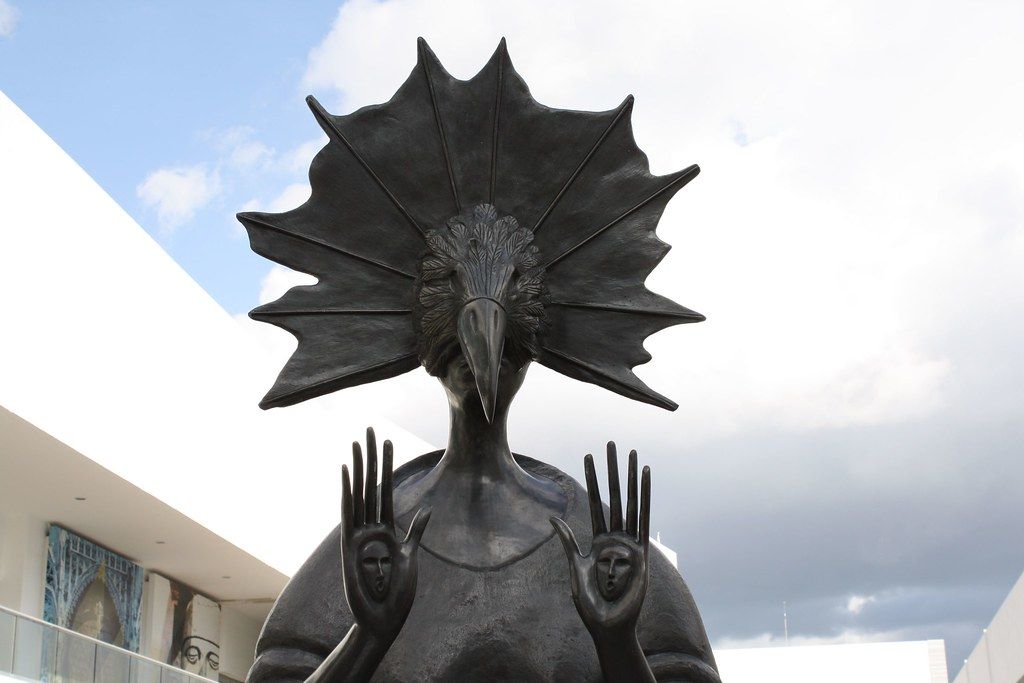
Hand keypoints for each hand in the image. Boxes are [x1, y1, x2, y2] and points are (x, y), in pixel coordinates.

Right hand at [341, 428, 430, 641]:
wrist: (383, 619)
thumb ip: (416, 532)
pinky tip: (347, 470)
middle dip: (372, 457)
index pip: (387, 490)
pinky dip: (348, 491)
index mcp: (386, 529)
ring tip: (358, 442)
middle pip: (371, 484)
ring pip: (360, 492)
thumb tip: (428, 508)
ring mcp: (358, 535)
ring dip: (359, 466)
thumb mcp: (411, 556)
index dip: (388, 465)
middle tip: (370, 429)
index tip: (388, 441)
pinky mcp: (349, 546)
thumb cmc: (396, 593)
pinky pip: (349, 513)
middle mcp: (370, 528)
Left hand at [551, 443, 650, 640]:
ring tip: (633, 454)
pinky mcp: (641, 551)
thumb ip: (568, 541)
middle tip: (612, 443)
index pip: (594, 501)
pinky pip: (643, 518)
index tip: (588, 456)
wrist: (607, 624)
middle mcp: (615, 537)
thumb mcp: (575, 567)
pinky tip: (647, 477)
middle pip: (613, 494)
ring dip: (631, 477)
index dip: (591, 479)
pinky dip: (644, 496)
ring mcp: (629, 542)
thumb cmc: (590, 603)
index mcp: (598, 540)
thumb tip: (553, 517)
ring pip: (629, 500)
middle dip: (612, 469)